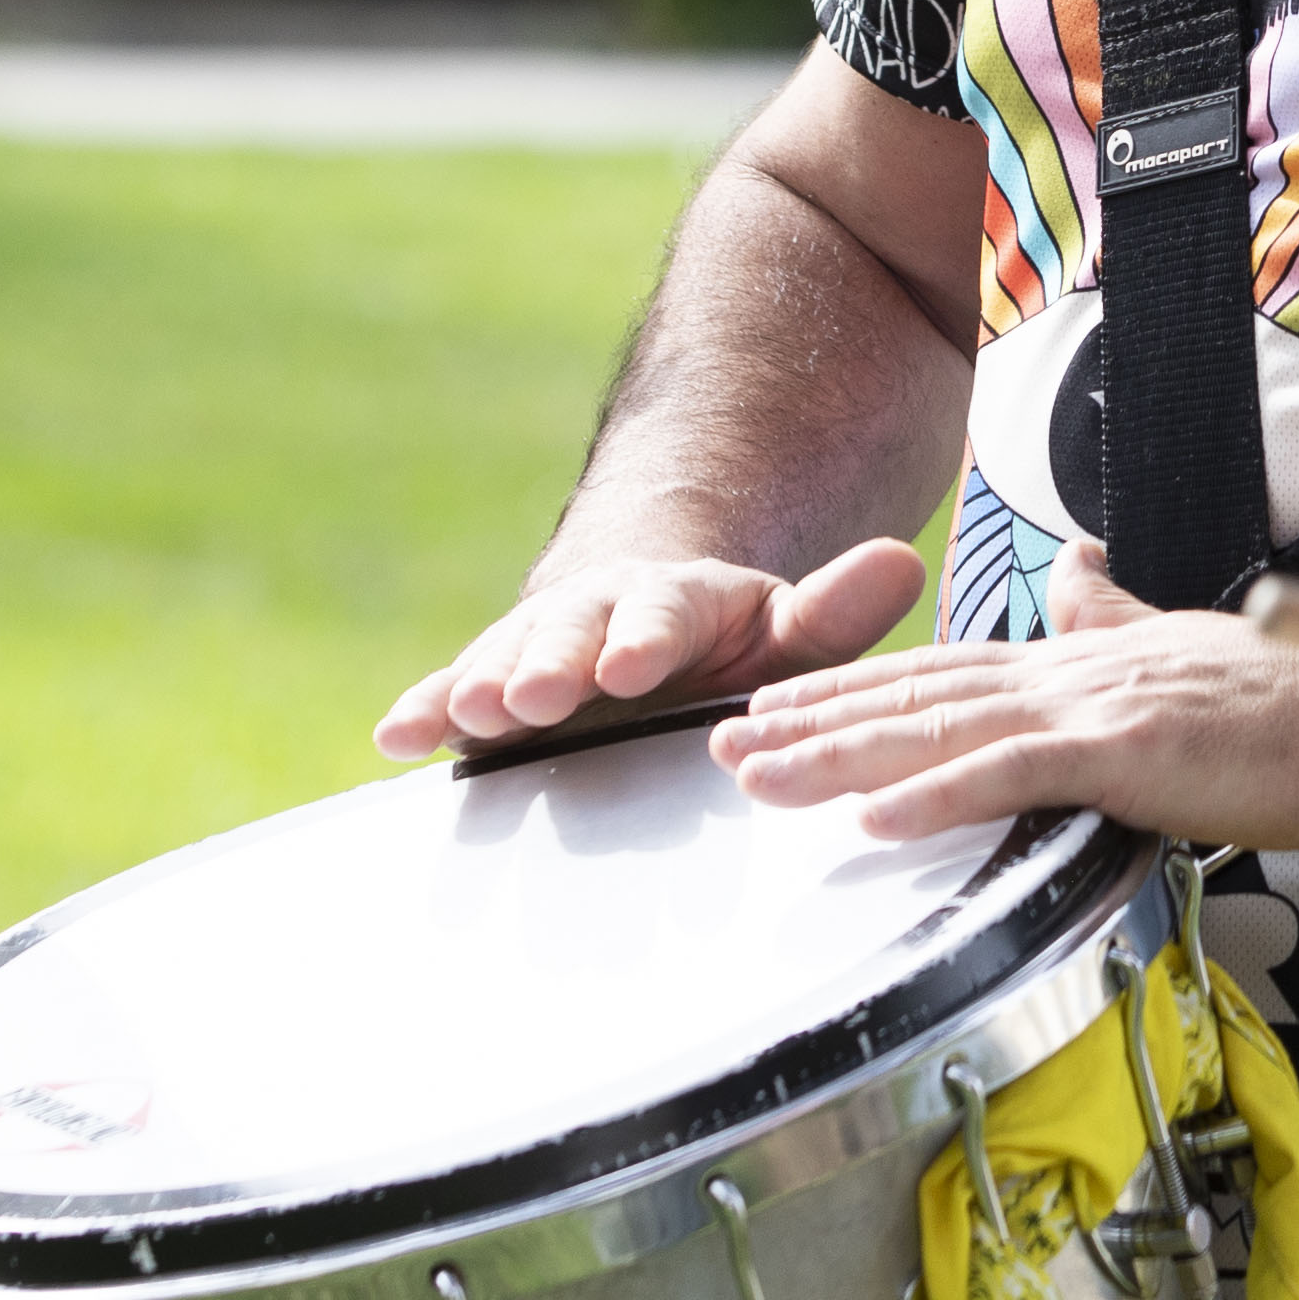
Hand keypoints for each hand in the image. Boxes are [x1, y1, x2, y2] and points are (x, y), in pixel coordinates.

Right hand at [374, 536, 926, 757]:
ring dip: (481, 687)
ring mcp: (537, 651)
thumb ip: (834, 614)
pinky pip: (456, 695)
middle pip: (567, 633)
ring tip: (463, 714)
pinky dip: (427, 710)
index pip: (662, 614)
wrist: (644, 630)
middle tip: (531, 695)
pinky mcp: (494, 689)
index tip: (631, 662)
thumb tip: (904, 563)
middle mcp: (594, 617)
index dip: (645, 637)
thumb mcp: (784, 634)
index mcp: (674, 603)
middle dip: (548, 663)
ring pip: (504, 660)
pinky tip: (394, 736)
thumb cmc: (726, 650)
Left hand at [707, 544, 1298, 847]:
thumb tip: (1075, 573)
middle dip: (815, 722)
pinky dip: (934, 794)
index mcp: (1082, 660)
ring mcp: (1096, 708)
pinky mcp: (1129, 750)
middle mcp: (1072, 673)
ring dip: (840, 756)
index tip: (777, 706)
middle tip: (719, 747)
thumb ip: (1120, 615)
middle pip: (919, 697)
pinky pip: (1011, 775)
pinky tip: (870, 819)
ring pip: (941, 730)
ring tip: (757, 778)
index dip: (857, 691)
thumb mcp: (1186, 646)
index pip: (947, 674)